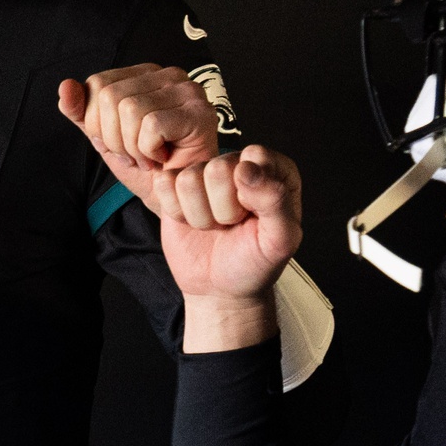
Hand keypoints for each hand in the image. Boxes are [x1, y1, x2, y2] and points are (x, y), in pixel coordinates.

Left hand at [58, 65, 219, 207]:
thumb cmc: (145, 167)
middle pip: (111, 96)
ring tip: (148, 158)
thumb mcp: (103, 138)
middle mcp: (168, 75)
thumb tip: (65, 86)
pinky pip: (151, 125)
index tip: (120, 144)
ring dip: (132, 148)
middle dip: (114, 138)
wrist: (173, 199)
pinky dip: (149, 151)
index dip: (98, 123)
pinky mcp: (200, 113)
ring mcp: (188, 91)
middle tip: (134, 156)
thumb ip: (81, 112)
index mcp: (144, 74)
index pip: (97, 84)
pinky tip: (163, 158)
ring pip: (130, 110)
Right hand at [147, 145, 302, 351]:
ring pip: (189, 178)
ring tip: (215, 227)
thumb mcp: (280, 241)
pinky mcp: (175, 185)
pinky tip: (192, 223)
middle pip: (218, 168)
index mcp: (273, 170)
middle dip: (223, 209)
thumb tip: (247, 169)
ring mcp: (204, 173)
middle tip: (232, 225)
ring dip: (200, 214)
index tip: (254, 215)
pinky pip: (165, 183)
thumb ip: (275, 201)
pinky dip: (178, 212)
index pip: (256, 156)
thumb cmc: (255, 263)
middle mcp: (238, 165)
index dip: (250, 191)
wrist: (221, 289)